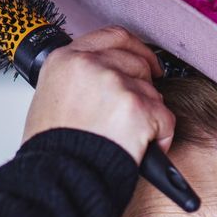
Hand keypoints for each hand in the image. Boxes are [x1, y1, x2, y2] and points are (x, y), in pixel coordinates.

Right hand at [21, 26, 175, 163]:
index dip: (136, 49)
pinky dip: (160, 137)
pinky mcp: (137, 108)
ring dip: (149, 116)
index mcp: (65, 59)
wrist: (55, 180)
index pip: (113, 37)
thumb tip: (107, 77)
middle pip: (138, 63)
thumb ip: (78, 79)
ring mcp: (115, 84)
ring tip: (127, 138)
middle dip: (144, 87)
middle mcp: (89, 65)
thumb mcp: (52, 98)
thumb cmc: (51, 150)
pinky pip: (165, 119)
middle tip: (138, 110)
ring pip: (152, 92)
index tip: (147, 61)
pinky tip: (141, 148)